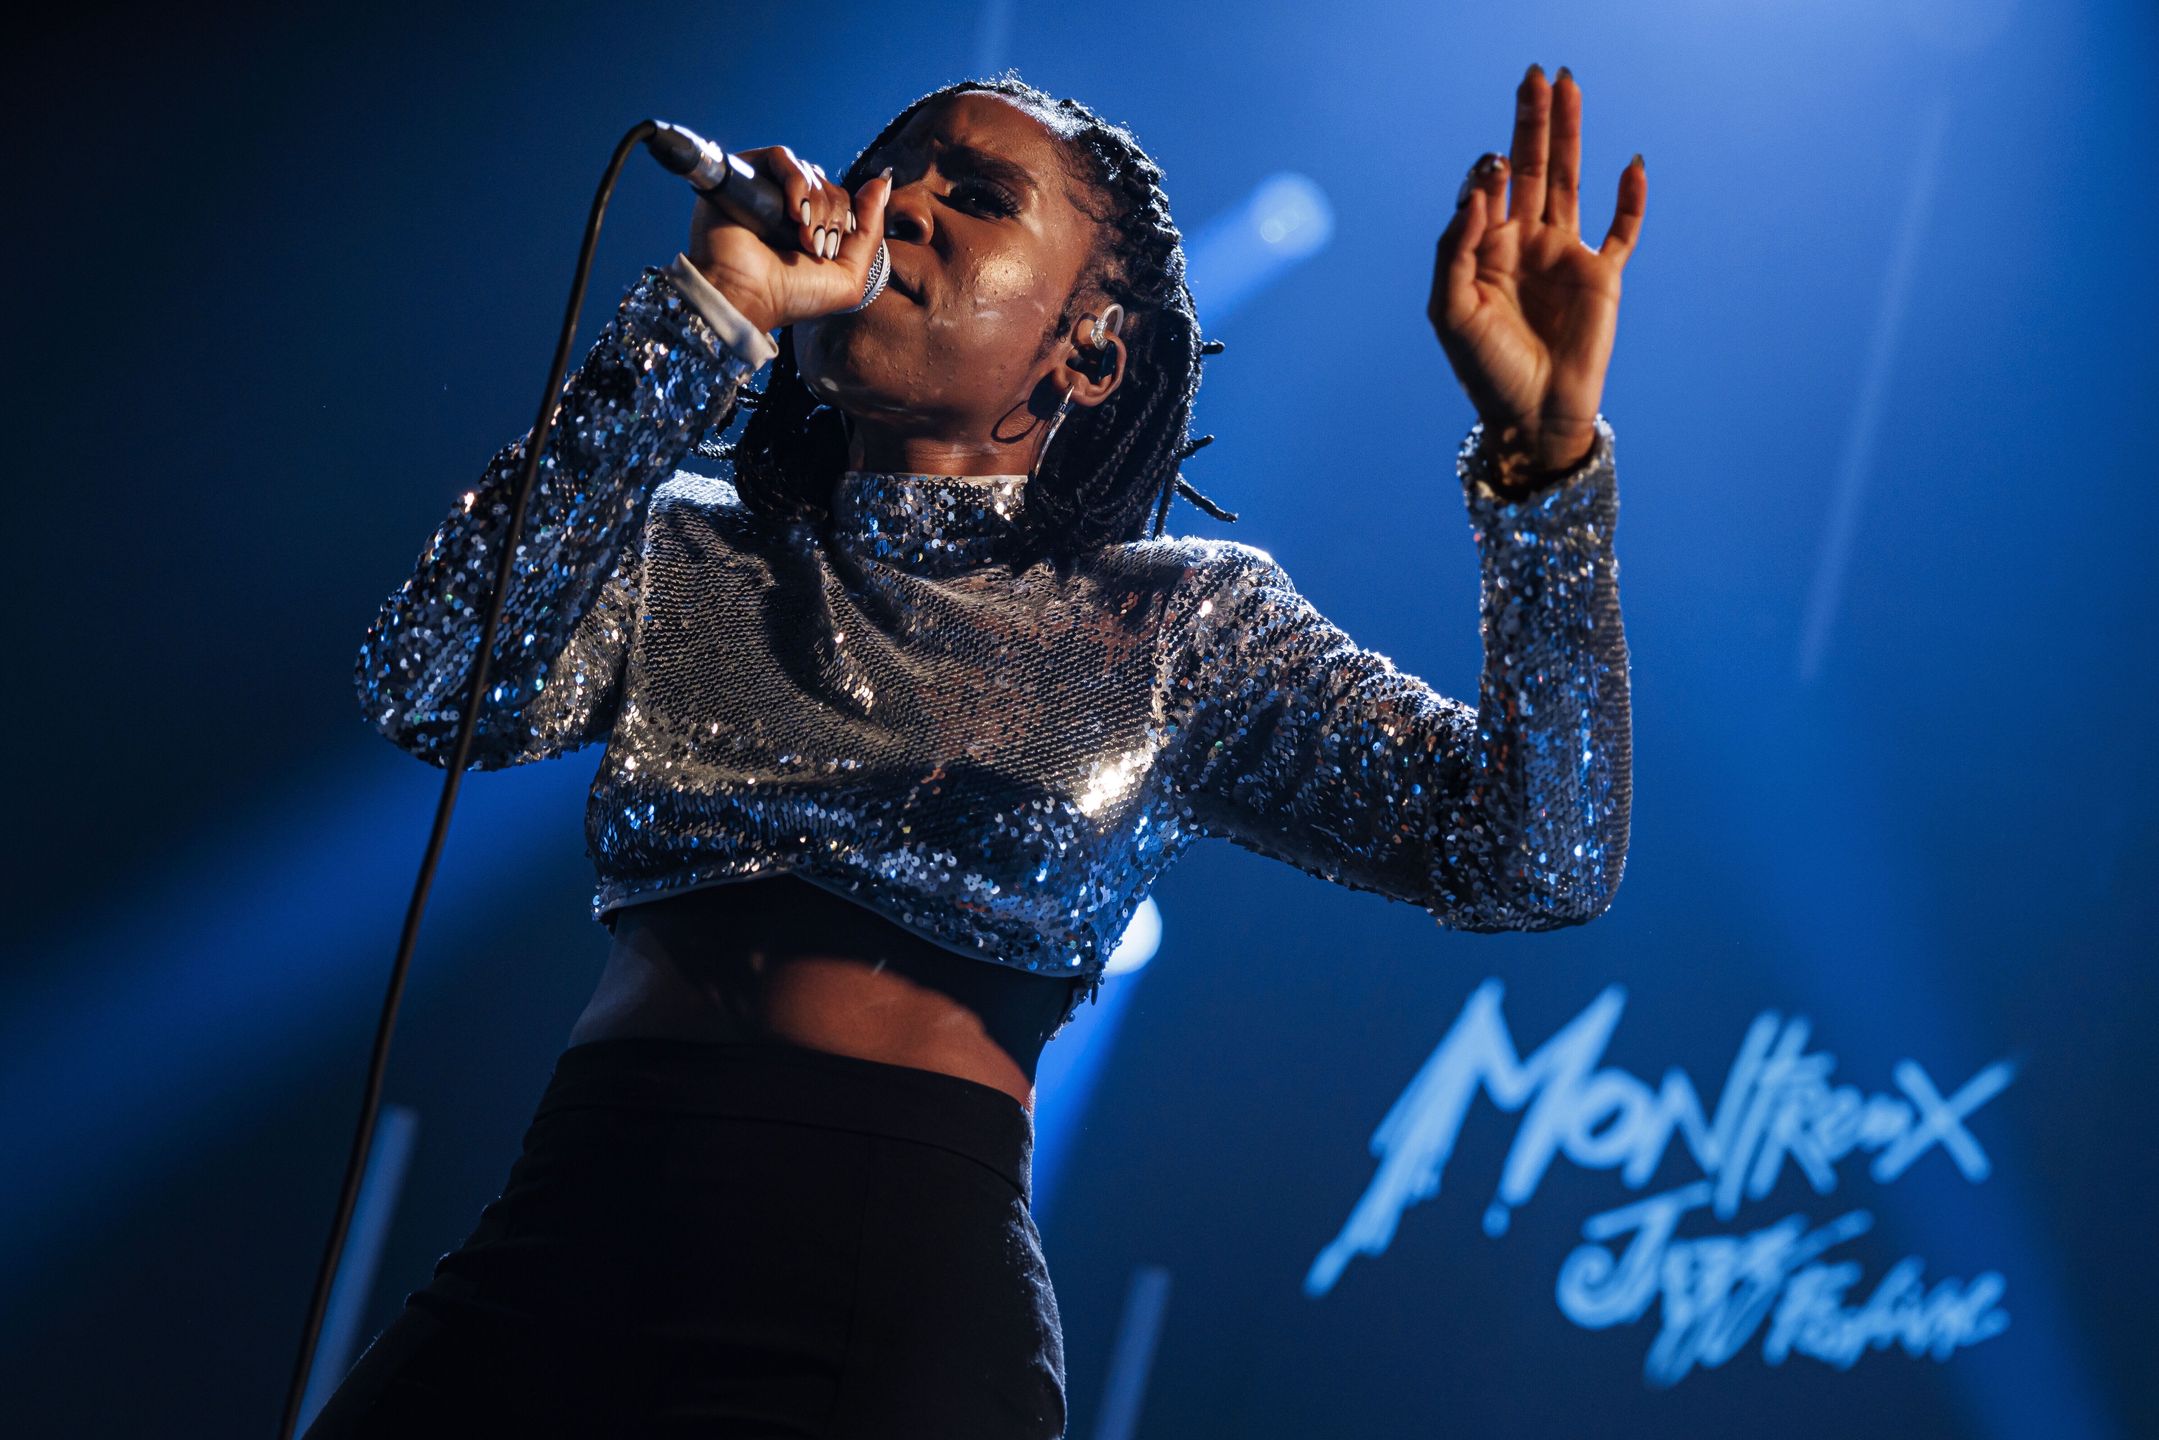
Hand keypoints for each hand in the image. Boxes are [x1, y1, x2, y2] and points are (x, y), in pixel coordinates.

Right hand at [687, 145, 894, 333]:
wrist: (746, 296)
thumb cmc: (792, 296)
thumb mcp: (850, 275)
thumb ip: (872, 230)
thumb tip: (881, 183)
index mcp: (813, 228)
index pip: (844, 200)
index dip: (847, 220)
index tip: (831, 250)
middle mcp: (789, 206)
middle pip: (830, 185)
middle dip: (833, 215)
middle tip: (815, 245)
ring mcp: (768, 189)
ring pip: (810, 171)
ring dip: (816, 203)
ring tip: (802, 234)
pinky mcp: (746, 175)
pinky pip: (782, 157)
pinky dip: (796, 179)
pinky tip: (794, 209)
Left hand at [1429, 64, 1645, 482]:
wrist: (1532, 418)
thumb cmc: (1484, 370)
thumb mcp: (1451, 310)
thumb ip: (1456, 249)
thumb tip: (1478, 191)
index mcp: (1485, 251)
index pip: (1487, 191)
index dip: (1486, 171)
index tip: (1488, 168)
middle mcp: (1526, 246)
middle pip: (1531, 169)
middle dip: (1532, 122)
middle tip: (1534, 74)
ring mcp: (1566, 258)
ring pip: (1570, 181)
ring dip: (1570, 135)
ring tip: (1568, 86)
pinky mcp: (1603, 278)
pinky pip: (1622, 231)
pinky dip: (1631, 199)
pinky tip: (1632, 163)